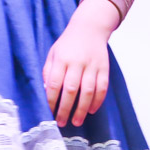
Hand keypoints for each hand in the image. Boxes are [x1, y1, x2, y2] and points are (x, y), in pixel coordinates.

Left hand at [43, 1, 115, 126]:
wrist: (90, 27)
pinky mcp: (104, 68)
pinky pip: (102, 87)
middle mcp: (77, 62)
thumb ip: (48, 71)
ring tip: (76, 121)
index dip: (51, 100)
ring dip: (82, 109)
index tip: (49, 112)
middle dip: (65, 109)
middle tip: (61, 122)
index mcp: (61, 58)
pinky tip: (91, 111)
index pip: (54, 83)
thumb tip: (45, 92)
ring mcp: (92, 65)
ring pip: (88, 91)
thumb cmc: (68, 43)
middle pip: (71, 90)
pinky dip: (97, 101)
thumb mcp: (53, 52)